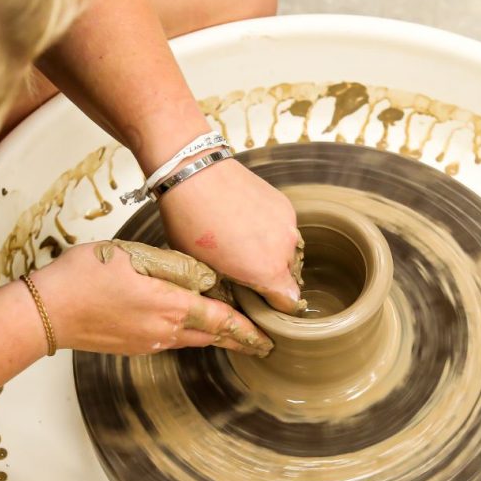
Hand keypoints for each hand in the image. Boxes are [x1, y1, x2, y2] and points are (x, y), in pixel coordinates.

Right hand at [30, 240, 272, 356]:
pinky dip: (192, 335)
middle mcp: (163, 331)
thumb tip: (208, 279)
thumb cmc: (83, 277)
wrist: (44, 313)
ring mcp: (147, 342)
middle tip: (262, 345)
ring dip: (216, 338)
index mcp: (169, 306)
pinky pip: (172, 340)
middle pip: (211, 336)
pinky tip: (192, 328)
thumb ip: (176, 266)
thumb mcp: (133, 256)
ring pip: (193, 339)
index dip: (248, 330)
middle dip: (239, 340)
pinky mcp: (133, 345)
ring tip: (235, 336)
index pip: (221, 320)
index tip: (268, 339)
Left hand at [157, 159, 304, 313]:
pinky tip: (246, 223)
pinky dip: (270, 231)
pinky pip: (284, 229)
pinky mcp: (285, 204)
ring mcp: (288, 224)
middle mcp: (285, 249)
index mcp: (267, 272)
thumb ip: (229, 290)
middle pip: (289, 277)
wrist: (195, 173)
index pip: (288, 304)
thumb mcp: (203, 269)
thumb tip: (236, 302)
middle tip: (243, 270)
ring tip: (243, 243)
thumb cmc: (191, 223)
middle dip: (271, 278)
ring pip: (287, 252)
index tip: (259, 301)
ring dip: (272, 253)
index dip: (274, 307)